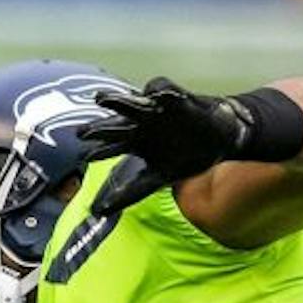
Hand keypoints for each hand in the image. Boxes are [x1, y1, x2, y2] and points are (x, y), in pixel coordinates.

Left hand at [87, 78, 257, 214]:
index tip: (85, 159)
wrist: (220, 139)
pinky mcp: (176, 99)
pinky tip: (153, 95)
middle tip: (82, 134)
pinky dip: (158, 91)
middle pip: (116, 125)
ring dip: (117, 102)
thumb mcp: (158, 179)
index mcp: (137, 143)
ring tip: (100, 100)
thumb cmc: (187, 157)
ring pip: (132, 104)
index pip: (113, 147)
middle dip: (100, 128)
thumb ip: (131, 193)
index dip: (99, 151)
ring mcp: (157, 111)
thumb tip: (100, 213)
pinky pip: (164, 90)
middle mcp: (143, 125)